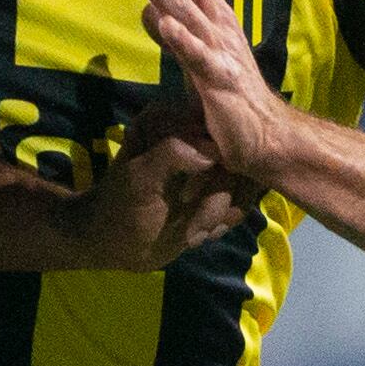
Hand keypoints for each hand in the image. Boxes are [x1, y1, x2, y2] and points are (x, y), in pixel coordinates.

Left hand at [72, 122, 257, 268]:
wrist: (119, 247)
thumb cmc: (121, 210)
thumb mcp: (139, 180)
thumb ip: (171, 155)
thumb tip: (214, 151)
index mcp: (168, 118)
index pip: (214, 128)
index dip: (213, 165)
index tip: (186, 198)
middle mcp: (193, 131)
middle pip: (236, 155)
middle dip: (217, 199)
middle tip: (192, 228)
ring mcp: (209, 158)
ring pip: (245, 178)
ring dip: (221, 213)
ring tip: (193, 233)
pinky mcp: (219, 182)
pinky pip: (245, 195)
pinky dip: (226, 219)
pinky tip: (201, 232)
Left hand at [115, 0, 303, 181]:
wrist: (266, 137)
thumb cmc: (228, 95)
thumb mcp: (192, 58)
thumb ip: (170, 31)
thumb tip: (147, 7)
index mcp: (206, 10)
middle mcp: (214, 19)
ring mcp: (218, 48)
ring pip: (183, 6)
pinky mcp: (220, 81)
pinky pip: (197, 56)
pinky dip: (179, 37)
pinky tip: (159, 20)